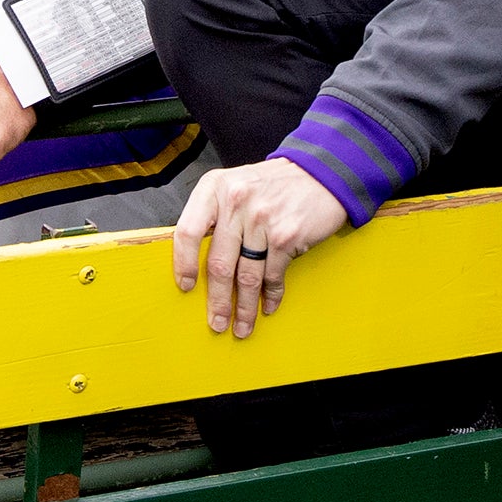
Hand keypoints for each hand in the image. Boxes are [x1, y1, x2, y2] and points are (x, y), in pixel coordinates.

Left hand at [170, 158, 350, 339]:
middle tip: (216, 323)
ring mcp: (261, 220)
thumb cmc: (270, 185)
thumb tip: (195, 260)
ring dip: (244, 308)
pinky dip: (270, 296)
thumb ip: (214, 214)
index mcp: (213, 188)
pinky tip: (267, 307)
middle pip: (218, 263)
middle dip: (217, 300)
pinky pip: (272, 276)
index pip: (187, 230)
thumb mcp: (234, 186)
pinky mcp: (286, 236)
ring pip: (246, 276)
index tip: (185, 286)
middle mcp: (235, 202)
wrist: (319, 174)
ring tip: (242, 327)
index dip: (182, 263)